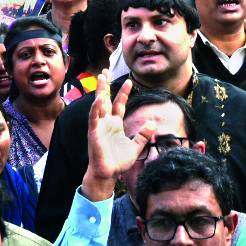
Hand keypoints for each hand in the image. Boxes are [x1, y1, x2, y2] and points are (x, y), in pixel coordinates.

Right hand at [83, 79, 148, 199]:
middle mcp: (107, 122)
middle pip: (107, 99)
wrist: (108, 174)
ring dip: (100, 91)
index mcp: (115, 124)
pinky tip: (99, 99)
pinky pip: (94, 118)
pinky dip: (96, 109)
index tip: (130, 82)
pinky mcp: (94, 132)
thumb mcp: (135, 147)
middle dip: (106, 85)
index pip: (119, 104)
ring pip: (99, 104)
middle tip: (105, 71)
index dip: (124, 93)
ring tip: (101, 77)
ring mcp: (99, 126)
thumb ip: (143, 135)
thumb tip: (152, 123)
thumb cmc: (118, 162)